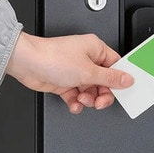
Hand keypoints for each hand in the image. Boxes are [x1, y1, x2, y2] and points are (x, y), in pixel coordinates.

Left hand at [6, 32, 133, 113]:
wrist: (26, 63)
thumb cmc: (53, 57)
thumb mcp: (88, 71)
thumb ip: (110, 78)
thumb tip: (127, 79)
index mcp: (96, 49)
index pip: (115, 66)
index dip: (119, 80)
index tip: (121, 92)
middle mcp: (86, 59)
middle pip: (104, 82)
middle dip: (101, 94)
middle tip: (98, 101)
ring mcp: (74, 71)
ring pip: (90, 91)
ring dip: (87, 99)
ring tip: (80, 99)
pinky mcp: (64, 82)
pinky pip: (76, 96)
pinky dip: (76, 103)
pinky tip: (73, 103)